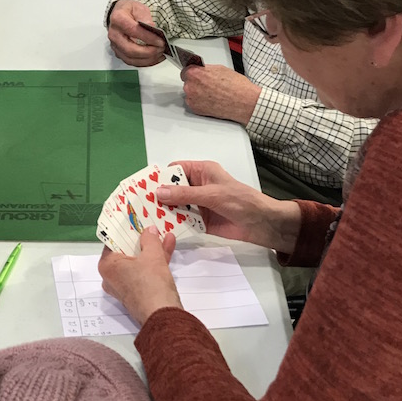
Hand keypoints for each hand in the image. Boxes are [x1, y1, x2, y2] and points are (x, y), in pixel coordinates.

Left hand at [98, 229, 181, 326]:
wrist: (163, 315)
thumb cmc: (151, 283)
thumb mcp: (152, 255)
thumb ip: (150, 239)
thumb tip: (149, 230)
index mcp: (107, 266)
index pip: (112, 241)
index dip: (124, 230)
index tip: (133, 220)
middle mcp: (112, 276)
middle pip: (126, 252)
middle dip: (141, 239)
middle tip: (149, 224)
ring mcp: (125, 285)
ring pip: (138, 261)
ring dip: (152, 248)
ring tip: (165, 233)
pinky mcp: (138, 292)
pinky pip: (144, 271)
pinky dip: (155, 261)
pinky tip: (168, 246)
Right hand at [107, 0, 166, 65]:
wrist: (120, 15)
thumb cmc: (129, 11)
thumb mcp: (138, 7)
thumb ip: (144, 17)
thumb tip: (151, 27)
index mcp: (118, 19)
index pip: (133, 31)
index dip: (148, 38)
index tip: (160, 40)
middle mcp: (114, 34)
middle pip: (130, 49)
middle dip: (148, 52)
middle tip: (161, 48)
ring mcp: (115, 46)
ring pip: (131, 59)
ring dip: (147, 59)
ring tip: (160, 53)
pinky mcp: (119, 53)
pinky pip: (132, 62)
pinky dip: (145, 62)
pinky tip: (155, 58)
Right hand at [155, 160, 301, 253]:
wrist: (262, 224)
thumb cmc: (241, 201)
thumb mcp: (212, 195)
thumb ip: (185, 195)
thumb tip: (159, 192)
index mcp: (201, 172)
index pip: (175, 170)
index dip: (160, 177)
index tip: (143, 186)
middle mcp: (197, 187)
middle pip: (172, 190)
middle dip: (158, 197)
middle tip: (139, 205)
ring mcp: (197, 205)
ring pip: (175, 206)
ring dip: (164, 212)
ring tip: (145, 219)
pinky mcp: (199, 221)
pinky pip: (182, 221)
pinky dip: (173, 225)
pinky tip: (161, 230)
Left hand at [182, 64, 260, 125]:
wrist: (243, 102)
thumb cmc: (236, 86)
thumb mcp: (220, 69)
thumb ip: (206, 70)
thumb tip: (201, 71)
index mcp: (195, 73)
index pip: (186, 70)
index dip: (193, 73)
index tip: (197, 75)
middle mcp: (190, 86)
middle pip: (188, 82)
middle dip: (196, 83)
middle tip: (208, 85)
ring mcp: (192, 99)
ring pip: (190, 94)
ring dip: (197, 93)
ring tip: (211, 94)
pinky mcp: (195, 109)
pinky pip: (194, 103)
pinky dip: (200, 102)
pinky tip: (211, 100)